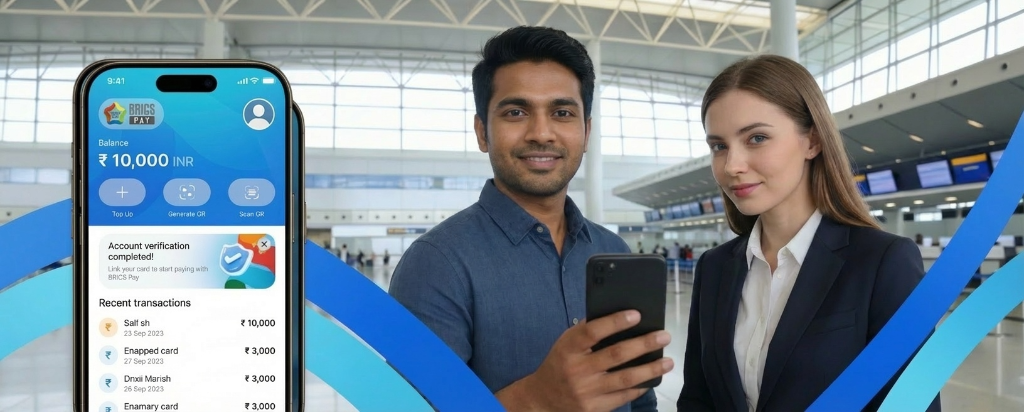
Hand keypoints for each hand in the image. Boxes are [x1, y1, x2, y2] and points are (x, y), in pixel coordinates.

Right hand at [498, 310, 673, 411]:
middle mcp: (577, 370)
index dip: (615, 322)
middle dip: (644, 344)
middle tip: (664, 336)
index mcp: (568, 349)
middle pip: (616, 355)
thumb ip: (586, 332)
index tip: (637, 314)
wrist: (543, 399)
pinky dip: (640, 387)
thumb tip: (618, 316)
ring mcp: (587, 392)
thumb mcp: (565, 344)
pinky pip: (624, 396)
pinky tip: (652, 378)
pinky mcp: (594, 408)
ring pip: (625, 378)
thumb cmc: (560, 364)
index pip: (592, 331)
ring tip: (668, 361)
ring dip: (650, 369)